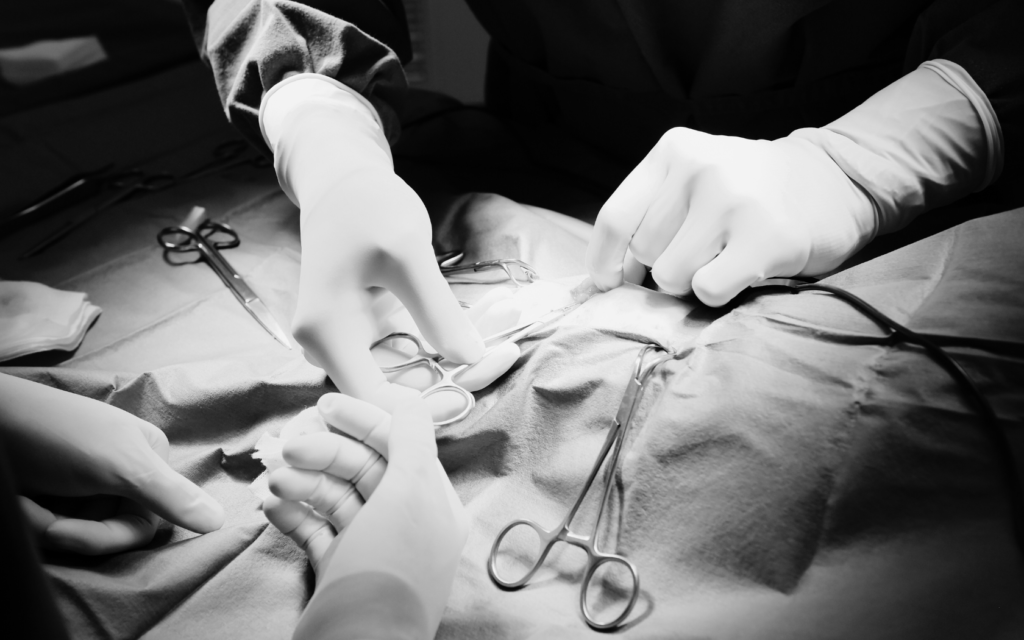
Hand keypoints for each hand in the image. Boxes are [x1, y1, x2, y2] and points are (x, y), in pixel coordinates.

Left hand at [0, 374, 223, 554]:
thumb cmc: (57, 435)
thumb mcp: (120, 466)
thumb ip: (171, 496)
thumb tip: (222, 522)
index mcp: (150, 460)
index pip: (146, 524)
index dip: (104, 537)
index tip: (63, 531)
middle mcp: (124, 471)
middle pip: (114, 530)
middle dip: (72, 531)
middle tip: (39, 519)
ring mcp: (89, 480)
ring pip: (83, 529)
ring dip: (48, 524)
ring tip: (25, 504)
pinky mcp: (58, 487)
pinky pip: (58, 521)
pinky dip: (35, 517)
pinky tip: (21, 501)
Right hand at [263, 76, 486, 409]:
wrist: (342, 182)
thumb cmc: (369, 208)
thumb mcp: (409, 254)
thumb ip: (437, 311)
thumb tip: (470, 360)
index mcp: (328, 334)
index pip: (373, 402)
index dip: (420, 410)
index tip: (471, 397)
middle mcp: (327, 349)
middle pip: (389, 396)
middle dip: (445, 389)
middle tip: (502, 362)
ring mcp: (343, 344)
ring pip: (400, 380)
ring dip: (448, 374)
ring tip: (501, 354)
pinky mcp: (361, 336)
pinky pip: (401, 360)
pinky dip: (438, 354)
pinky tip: (478, 343)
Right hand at [263, 394, 466, 632]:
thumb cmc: (389, 567)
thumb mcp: (410, 492)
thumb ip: (412, 438)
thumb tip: (407, 397)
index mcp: (432, 502)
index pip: (399, 444)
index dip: (363, 420)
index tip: (324, 405)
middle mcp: (405, 522)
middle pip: (362, 468)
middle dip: (323, 453)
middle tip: (287, 448)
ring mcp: (371, 547)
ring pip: (334, 497)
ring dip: (302, 483)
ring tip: (273, 482)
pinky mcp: (339, 571)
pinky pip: (315, 530)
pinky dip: (293, 515)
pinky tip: (271, 507)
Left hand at [586, 128, 875, 305]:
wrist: (837, 180)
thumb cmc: (752, 189)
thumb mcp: (695, 177)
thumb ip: (652, 212)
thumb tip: (610, 277)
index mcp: (673, 151)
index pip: (615, 218)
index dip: (604, 261)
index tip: (609, 283)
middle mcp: (698, 169)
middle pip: (644, 253)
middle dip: (665, 264)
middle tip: (704, 249)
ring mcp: (731, 202)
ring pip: (671, 276)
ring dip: (693, 280)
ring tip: (726, 255)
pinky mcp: (762, 239)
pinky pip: (706, 290)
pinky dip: (718, 292)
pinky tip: (743, 269)